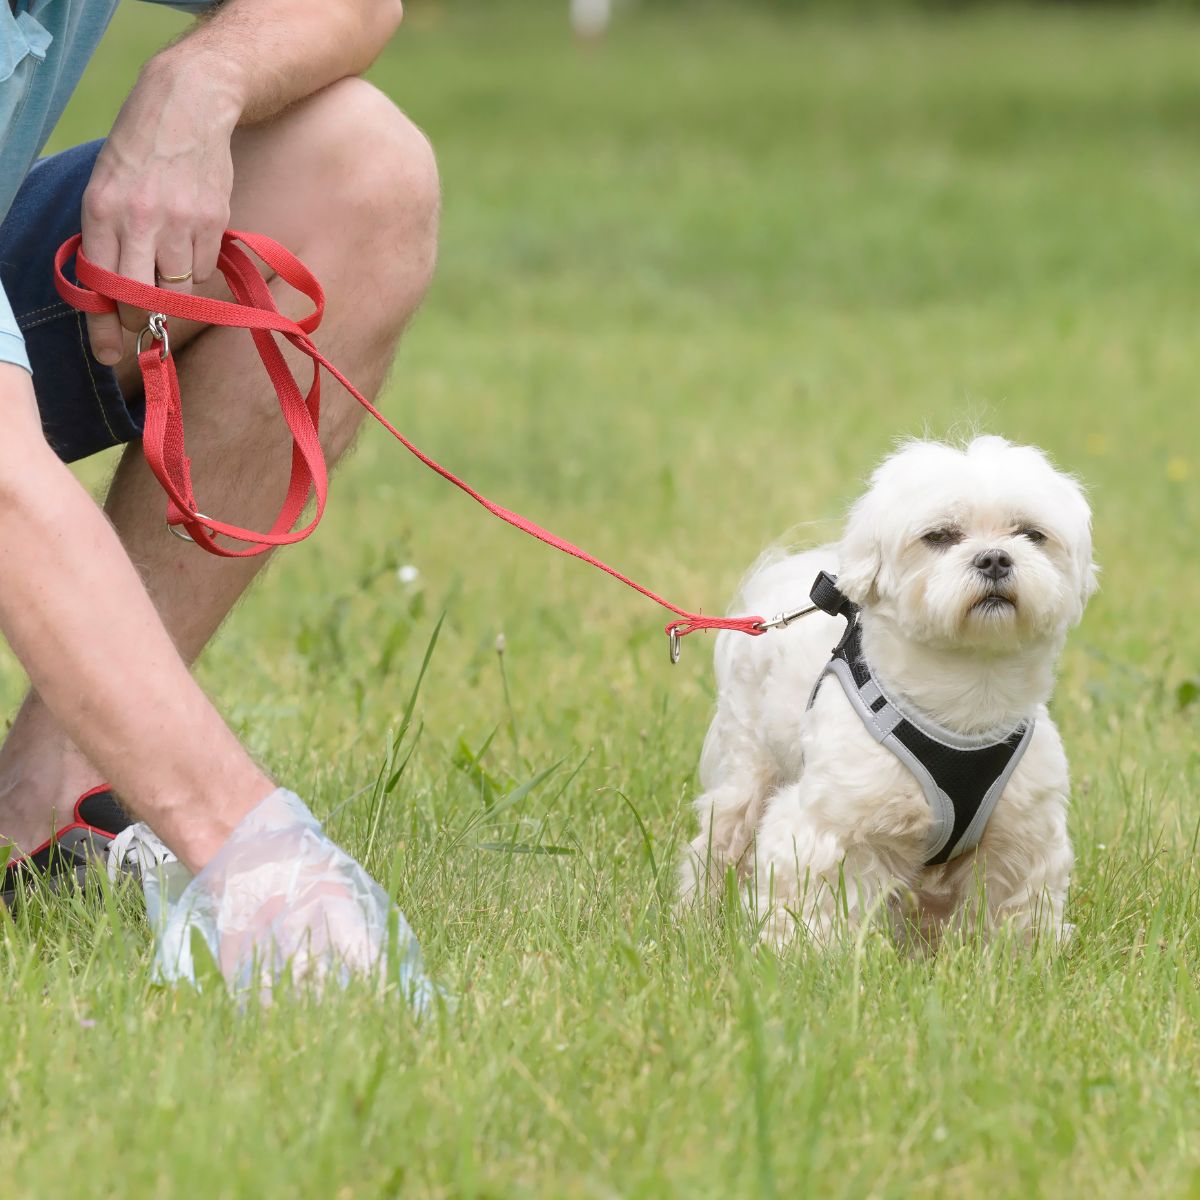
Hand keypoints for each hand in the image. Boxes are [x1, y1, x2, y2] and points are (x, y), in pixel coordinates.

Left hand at [80, 55, 238, 364]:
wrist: (187, 105)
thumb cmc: (139, 151)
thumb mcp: (105, 188)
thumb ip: (105, 240)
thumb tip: (109, 298)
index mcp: (101, 211)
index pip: (102, 285)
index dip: (107, 326)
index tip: (110, 353)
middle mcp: (139, 219)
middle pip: (143, 299)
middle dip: (144, 316)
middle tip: (147, 315)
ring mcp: (180, 222)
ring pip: (180, 289)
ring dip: (176, 288)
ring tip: (171, 260)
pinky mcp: (213, 221)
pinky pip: (206, 269)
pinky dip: (199, 265)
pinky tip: (192, 237)